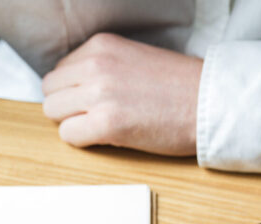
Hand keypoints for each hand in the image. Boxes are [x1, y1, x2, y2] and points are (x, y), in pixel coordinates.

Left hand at [41, 32, 202, 155]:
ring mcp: (99, 94)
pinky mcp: (106, 124)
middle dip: (67, 106)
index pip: (61, 69)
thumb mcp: (133, 57)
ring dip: (72, 122)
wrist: (209, 103)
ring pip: (53, 112)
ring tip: (100, 126)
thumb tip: (74, 87)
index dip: (73, 89)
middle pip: (51, 90)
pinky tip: (106, 137)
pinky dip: (82, 140)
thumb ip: (101, 66)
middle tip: (92, 115)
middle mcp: (95, 66)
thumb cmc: (179, 85)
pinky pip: (68, 135)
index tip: (92, 99)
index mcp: (101, 46)